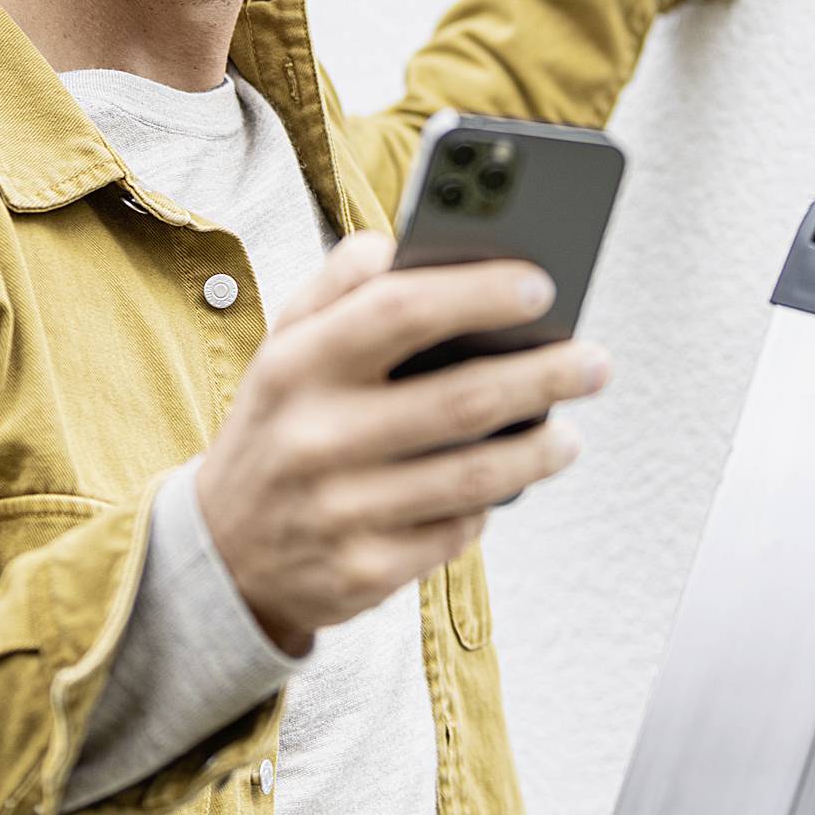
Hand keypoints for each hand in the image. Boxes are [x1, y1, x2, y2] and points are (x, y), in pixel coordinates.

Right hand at [195, 231, 609, 655]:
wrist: (220, 553)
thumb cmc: (278, 426)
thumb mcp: (284, 346)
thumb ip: (340, 283)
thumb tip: (406, 241)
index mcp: (297, 365)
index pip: (400, 310)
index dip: (479, 293)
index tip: (541, 284)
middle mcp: (315, 438)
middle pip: (460, 400)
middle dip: (544, 376)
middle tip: (594, 361)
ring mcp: (340, 512)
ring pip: (473, 478)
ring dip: (539, 451)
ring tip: (569, 432)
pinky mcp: (364, 573)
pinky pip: (455, 533)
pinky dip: (488, 506)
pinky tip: (505, 485)